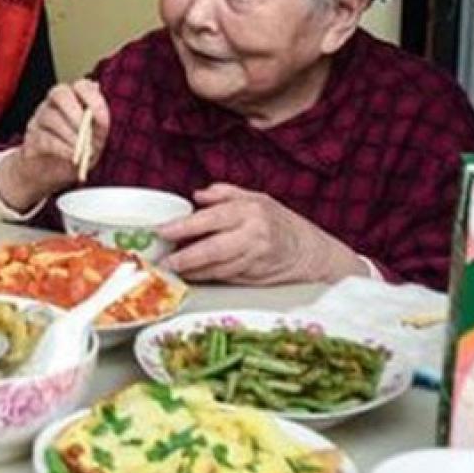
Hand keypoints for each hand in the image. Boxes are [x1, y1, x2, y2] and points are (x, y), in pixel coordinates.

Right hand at [0, 79, 107, 209]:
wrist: (51, 175)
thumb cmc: (76, 152)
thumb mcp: (95, 139)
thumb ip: (98, 121)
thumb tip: (97, 92)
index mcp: (73, 100)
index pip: (81, 86)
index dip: (92, 99)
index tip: (102, 119)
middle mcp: (53, 104)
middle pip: (59, 93)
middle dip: (75, 112)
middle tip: (86, 131)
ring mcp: (39, 119)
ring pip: (51, 117)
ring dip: (70, 134)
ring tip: (81, 149)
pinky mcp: (31, 139)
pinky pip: (44, 138)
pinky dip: (62, 147)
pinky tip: (72, 156)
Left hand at [158, 183, 365, 284]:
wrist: (310, 251)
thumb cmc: (280, 222)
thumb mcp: (257, 198)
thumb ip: (225, 194)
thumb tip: (197, 195)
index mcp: (251, 211)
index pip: (212, 218)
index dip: (185, 226)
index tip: (163, 231)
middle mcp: (254, 235)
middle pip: (213, 248)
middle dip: (186, 256)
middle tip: (165, 260)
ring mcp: (256, 258)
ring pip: (218, 268)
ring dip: (193, 270)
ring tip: (173, 269)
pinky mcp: (256, 276)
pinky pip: (225, 277)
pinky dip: (207, 277)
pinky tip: (192, 276)